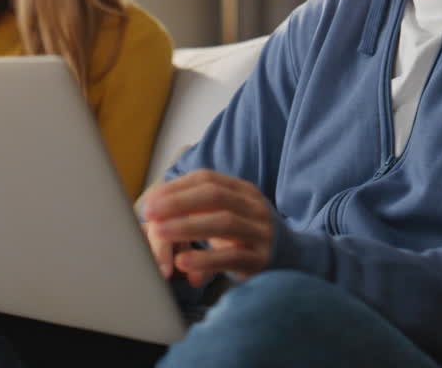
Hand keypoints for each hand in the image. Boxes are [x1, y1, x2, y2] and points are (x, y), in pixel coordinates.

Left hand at [138, 169, 272, 286]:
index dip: (177, 187)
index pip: (207, 179)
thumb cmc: (244, 236)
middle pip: (215, 195)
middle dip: (178, 202)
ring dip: (187, 226)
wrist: (292, 259)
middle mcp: (254, 207)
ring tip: (159, 233)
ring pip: (224, 222)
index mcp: (243, 190)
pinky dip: (205, 258)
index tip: (150, 200)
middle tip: (149, 213)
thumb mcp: (226, 215)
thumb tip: (151, 207)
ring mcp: (261, 232)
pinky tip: (183, 262)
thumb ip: (197, 208)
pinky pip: (233, 256)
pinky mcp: (262, 259)